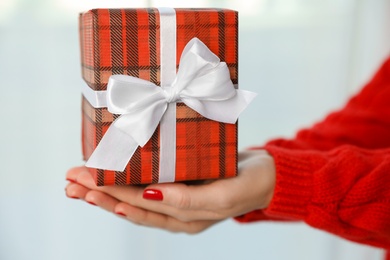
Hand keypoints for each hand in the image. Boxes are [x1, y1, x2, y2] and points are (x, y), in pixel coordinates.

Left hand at [65, 149, 275, 232]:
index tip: (88, 185)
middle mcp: (176, 214)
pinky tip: (107, 179)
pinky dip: (126, 185)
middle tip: (70, 181)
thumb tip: (151, 197)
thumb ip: (189, 201)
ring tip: (77, 183)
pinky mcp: (179, 188)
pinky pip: (147, 190)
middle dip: (99, 193)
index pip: (142, 207)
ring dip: (105, 191)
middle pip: (131, 205)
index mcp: (186, 218)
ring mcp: (176, 203)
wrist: (266, 176)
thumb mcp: (224, 194)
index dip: (114, 196)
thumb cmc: (249, 182)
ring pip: (134, 200)